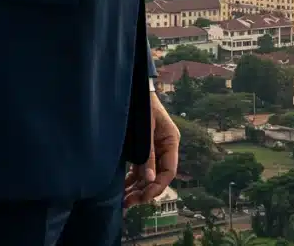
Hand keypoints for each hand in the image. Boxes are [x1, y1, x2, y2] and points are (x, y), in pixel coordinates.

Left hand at [124, 92, 178, 207]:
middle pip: (158, 177)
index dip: (158, 187)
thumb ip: (147, 153)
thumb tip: (150, 179)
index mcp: (171, 141)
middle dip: (145, 191)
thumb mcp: (145, 129)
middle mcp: (164, 148)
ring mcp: (153, 149)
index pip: (169, 171)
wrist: (133, 90)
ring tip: (124, 201)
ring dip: (137, 189)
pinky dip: (132, 180)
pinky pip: (139, 169)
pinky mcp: (142, 149)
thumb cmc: (142, 104)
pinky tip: (123, 189)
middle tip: (129, 203)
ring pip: (148, 176)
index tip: (144, 198)